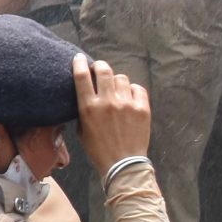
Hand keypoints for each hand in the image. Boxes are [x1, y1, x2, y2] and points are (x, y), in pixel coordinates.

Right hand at [73, 54, 152, 171]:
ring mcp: (126, 104)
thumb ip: (84, 109)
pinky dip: (132, 90)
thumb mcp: (82, 129)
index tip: (79, 58)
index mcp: (89, 107)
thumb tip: (88, 94)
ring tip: (116, 90)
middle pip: (104, 70)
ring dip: (117, 82)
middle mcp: (107, 102)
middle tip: (99, 70)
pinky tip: (130, 98)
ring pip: (121, 78)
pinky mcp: (142, 108)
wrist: (122, 163)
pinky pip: (137, 88)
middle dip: (100, 66)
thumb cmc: (98, 149)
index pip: (82, 76)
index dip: (79, 63)